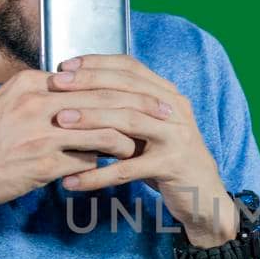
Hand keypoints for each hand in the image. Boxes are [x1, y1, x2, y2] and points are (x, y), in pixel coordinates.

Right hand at [0, 66, 172, 217]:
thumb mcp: (7, 107)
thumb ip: (40, 99)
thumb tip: (77, 101)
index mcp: (30, 82)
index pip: (89, 77)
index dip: (122, 85)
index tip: (147, 91)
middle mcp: (37, 101)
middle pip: (104, 98)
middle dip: (141, 106)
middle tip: (166, 114)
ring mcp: (41, 131)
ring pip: (103, 128)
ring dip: (128, 139)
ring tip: (143, 147)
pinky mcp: (44, 162)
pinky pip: (88, 158)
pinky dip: (105, 163)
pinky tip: (117, 168)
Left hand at [47, 54, 236, 244]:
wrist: (204, 195)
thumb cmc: (166, 159)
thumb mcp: (150, 127)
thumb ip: (125, 108)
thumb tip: (78, 92)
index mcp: (167, 94)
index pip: (130, 67)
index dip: (97, 63)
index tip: (64, 67)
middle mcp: (175, 109)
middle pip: (126, 89)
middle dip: (87, 85)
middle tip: (54, 87)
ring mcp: (176, 137)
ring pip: (129, 121)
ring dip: (91, 119)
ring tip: (59, 122)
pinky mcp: (172, 166)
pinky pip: (128, 169)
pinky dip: (98, 175)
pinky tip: (72, 181)